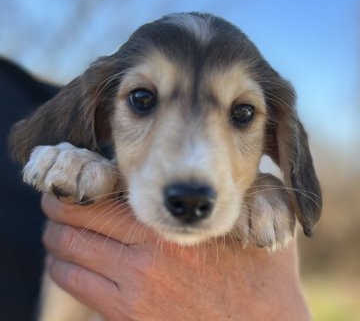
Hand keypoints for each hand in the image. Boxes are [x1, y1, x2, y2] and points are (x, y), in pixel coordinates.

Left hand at [42, 194, 310, 320]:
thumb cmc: (264, 275)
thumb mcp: (260, 220)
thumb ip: (242, 188)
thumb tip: (230, 167)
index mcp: (169, 229)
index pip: (99, 199)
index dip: (77, 187)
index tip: (73, 178)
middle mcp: (142, 259)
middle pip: (71, 224)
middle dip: (57, 208)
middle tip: (58, 199)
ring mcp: (131, 292)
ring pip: (65, 255)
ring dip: (56, 237)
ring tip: (59, 227)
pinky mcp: (127, 317)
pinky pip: (75, 286)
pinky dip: (63, 267)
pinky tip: (70, 259)